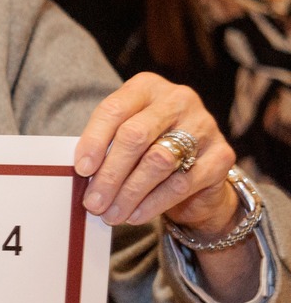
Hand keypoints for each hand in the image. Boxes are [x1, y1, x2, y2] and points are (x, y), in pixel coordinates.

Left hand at [75, 74, 241, 232]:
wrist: (198, 172)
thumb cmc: (147, 150)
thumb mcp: (123, 139)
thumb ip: (105, 147)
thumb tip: (83, 175)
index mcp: (147, 87)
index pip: (114, 110)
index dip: (94, 141)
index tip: (81, 170)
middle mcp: (178, 100)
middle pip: (135, 136)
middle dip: (110, 174)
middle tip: (93, 202)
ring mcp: (204, 125)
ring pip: (158, 161)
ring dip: (129, 193)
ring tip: (110, 214)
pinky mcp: (222, 155)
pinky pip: (181, 183)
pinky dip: (153, 203)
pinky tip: (134, 215)